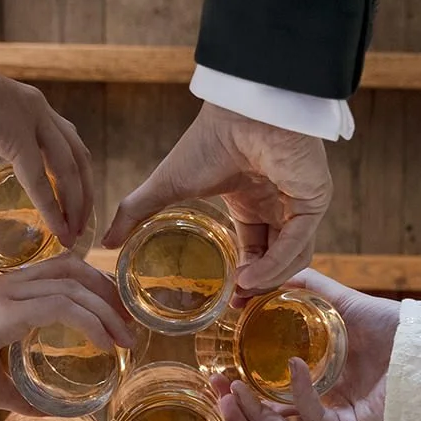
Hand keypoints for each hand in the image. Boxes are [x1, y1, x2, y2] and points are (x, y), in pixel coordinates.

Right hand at [0, 56, 93, 248]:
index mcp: (25, 110)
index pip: (65, 144)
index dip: (74, 179)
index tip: (74, 211)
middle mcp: (35, 109)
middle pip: (77, 155)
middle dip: (84, 194)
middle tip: (81, 228)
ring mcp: (30, 116)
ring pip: (69, 166)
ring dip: (76, 203)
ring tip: (73, 235)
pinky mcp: (16, 129)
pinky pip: (40, 176)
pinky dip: (51, 205)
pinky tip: (57, 227)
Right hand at [0, 257, 136, 402]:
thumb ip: (22, 394)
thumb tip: (48, 411)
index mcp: (5, 291)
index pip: (60, 270)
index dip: (93, 286)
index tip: (114, 313)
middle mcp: (9, 283)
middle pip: (74, 269)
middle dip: (108, 293)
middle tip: (128, 324)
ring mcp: (8, 293)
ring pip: (74, 285)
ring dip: (107, 311)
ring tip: (125, 339)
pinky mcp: (9, 311)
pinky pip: (63, 307)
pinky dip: (92, 323)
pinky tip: (105, 344)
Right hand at [101, 102, 330, 291]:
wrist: (237, 114)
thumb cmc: (205, 142)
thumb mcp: (166, 186)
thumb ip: (136, 213)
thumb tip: (106, 242)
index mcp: (251, 200)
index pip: (255, 249)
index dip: (243, 277)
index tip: (227, 302)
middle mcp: (278, 204)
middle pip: (277, 258)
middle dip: (258, 285)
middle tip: (236, 306)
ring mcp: (299, 202)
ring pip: (293, 256)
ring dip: (267, 278)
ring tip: (240, 292)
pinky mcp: (314, 199)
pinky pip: (299, 241)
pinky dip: (277, 263)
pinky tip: (251, 276)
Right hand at [228, 269, 396, 420]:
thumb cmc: (397, 332)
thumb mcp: (344, 305)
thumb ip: (308, 289)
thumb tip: (268, 274)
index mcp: (323, 390)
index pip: (274, 401)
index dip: (245, 390)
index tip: (219, 372)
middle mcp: (329, 413)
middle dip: (241, 409)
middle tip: (216, 384)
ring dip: (258, 413)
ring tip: (237, 386)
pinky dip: (300, 396)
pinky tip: (293, 368)